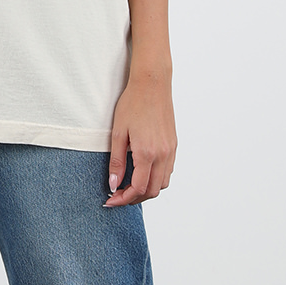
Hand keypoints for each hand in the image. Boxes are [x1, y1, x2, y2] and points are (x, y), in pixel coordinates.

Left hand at [102, 69, 176, 206]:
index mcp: (147, 153)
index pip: (138, 188)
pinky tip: (143, 173)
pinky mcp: (174, 145)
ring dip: (147, 190)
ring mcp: (171, 150)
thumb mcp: (118, 134)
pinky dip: (156, 179)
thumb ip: (116, 162)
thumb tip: (113, 184)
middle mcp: (163, 155)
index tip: (111, 200)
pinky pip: (168, 171)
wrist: (152, 85)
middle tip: (118, 195)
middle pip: (152, 191)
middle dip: (135, 198)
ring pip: (163, 183)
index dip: (123, 199)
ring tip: (130, 186)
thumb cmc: (132, 104)